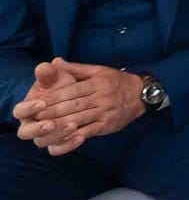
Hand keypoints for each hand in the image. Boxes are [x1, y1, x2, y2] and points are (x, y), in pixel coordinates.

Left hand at [12, 60, 144, 153]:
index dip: (54, 97)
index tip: (38, 102)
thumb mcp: (99, 70)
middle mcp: (101, 97)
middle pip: (74, 105)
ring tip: (44, 128)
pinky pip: (89, 131)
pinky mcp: (107, 125)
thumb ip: (76, 68)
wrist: (142, 94)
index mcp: (97, 83)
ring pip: (79, 118)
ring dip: (60, 124)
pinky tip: (63, 138)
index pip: (72, 90)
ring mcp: (104, 112)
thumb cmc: (116, 81)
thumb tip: (55, 61)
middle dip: (53, 111)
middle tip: (35, 117)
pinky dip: (75, 136)